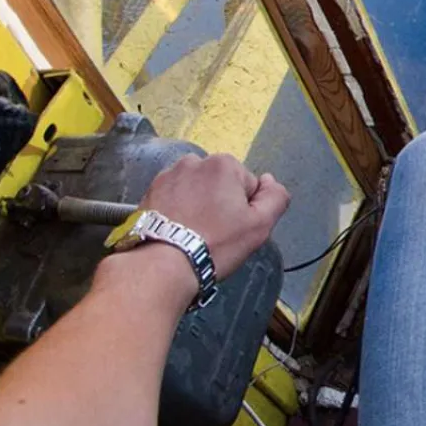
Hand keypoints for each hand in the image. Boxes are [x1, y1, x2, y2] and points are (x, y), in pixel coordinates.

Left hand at [138, 154, 290, 279]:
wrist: (162, 264)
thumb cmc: (215, 244)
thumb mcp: (260, 226)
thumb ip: (276, 197)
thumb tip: (269, 180)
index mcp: (224, 164)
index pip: (248, 186)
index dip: (245, 209)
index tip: (233, 228)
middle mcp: (194, 161)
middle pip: (221, 184)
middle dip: (221, 203)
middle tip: (214, 232)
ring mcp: (168, 174)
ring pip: (197, 189)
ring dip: (199, 204)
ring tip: (193, 232)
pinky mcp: (149, 190)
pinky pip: (175, 196)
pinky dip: (178, 208)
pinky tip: (177, 229)